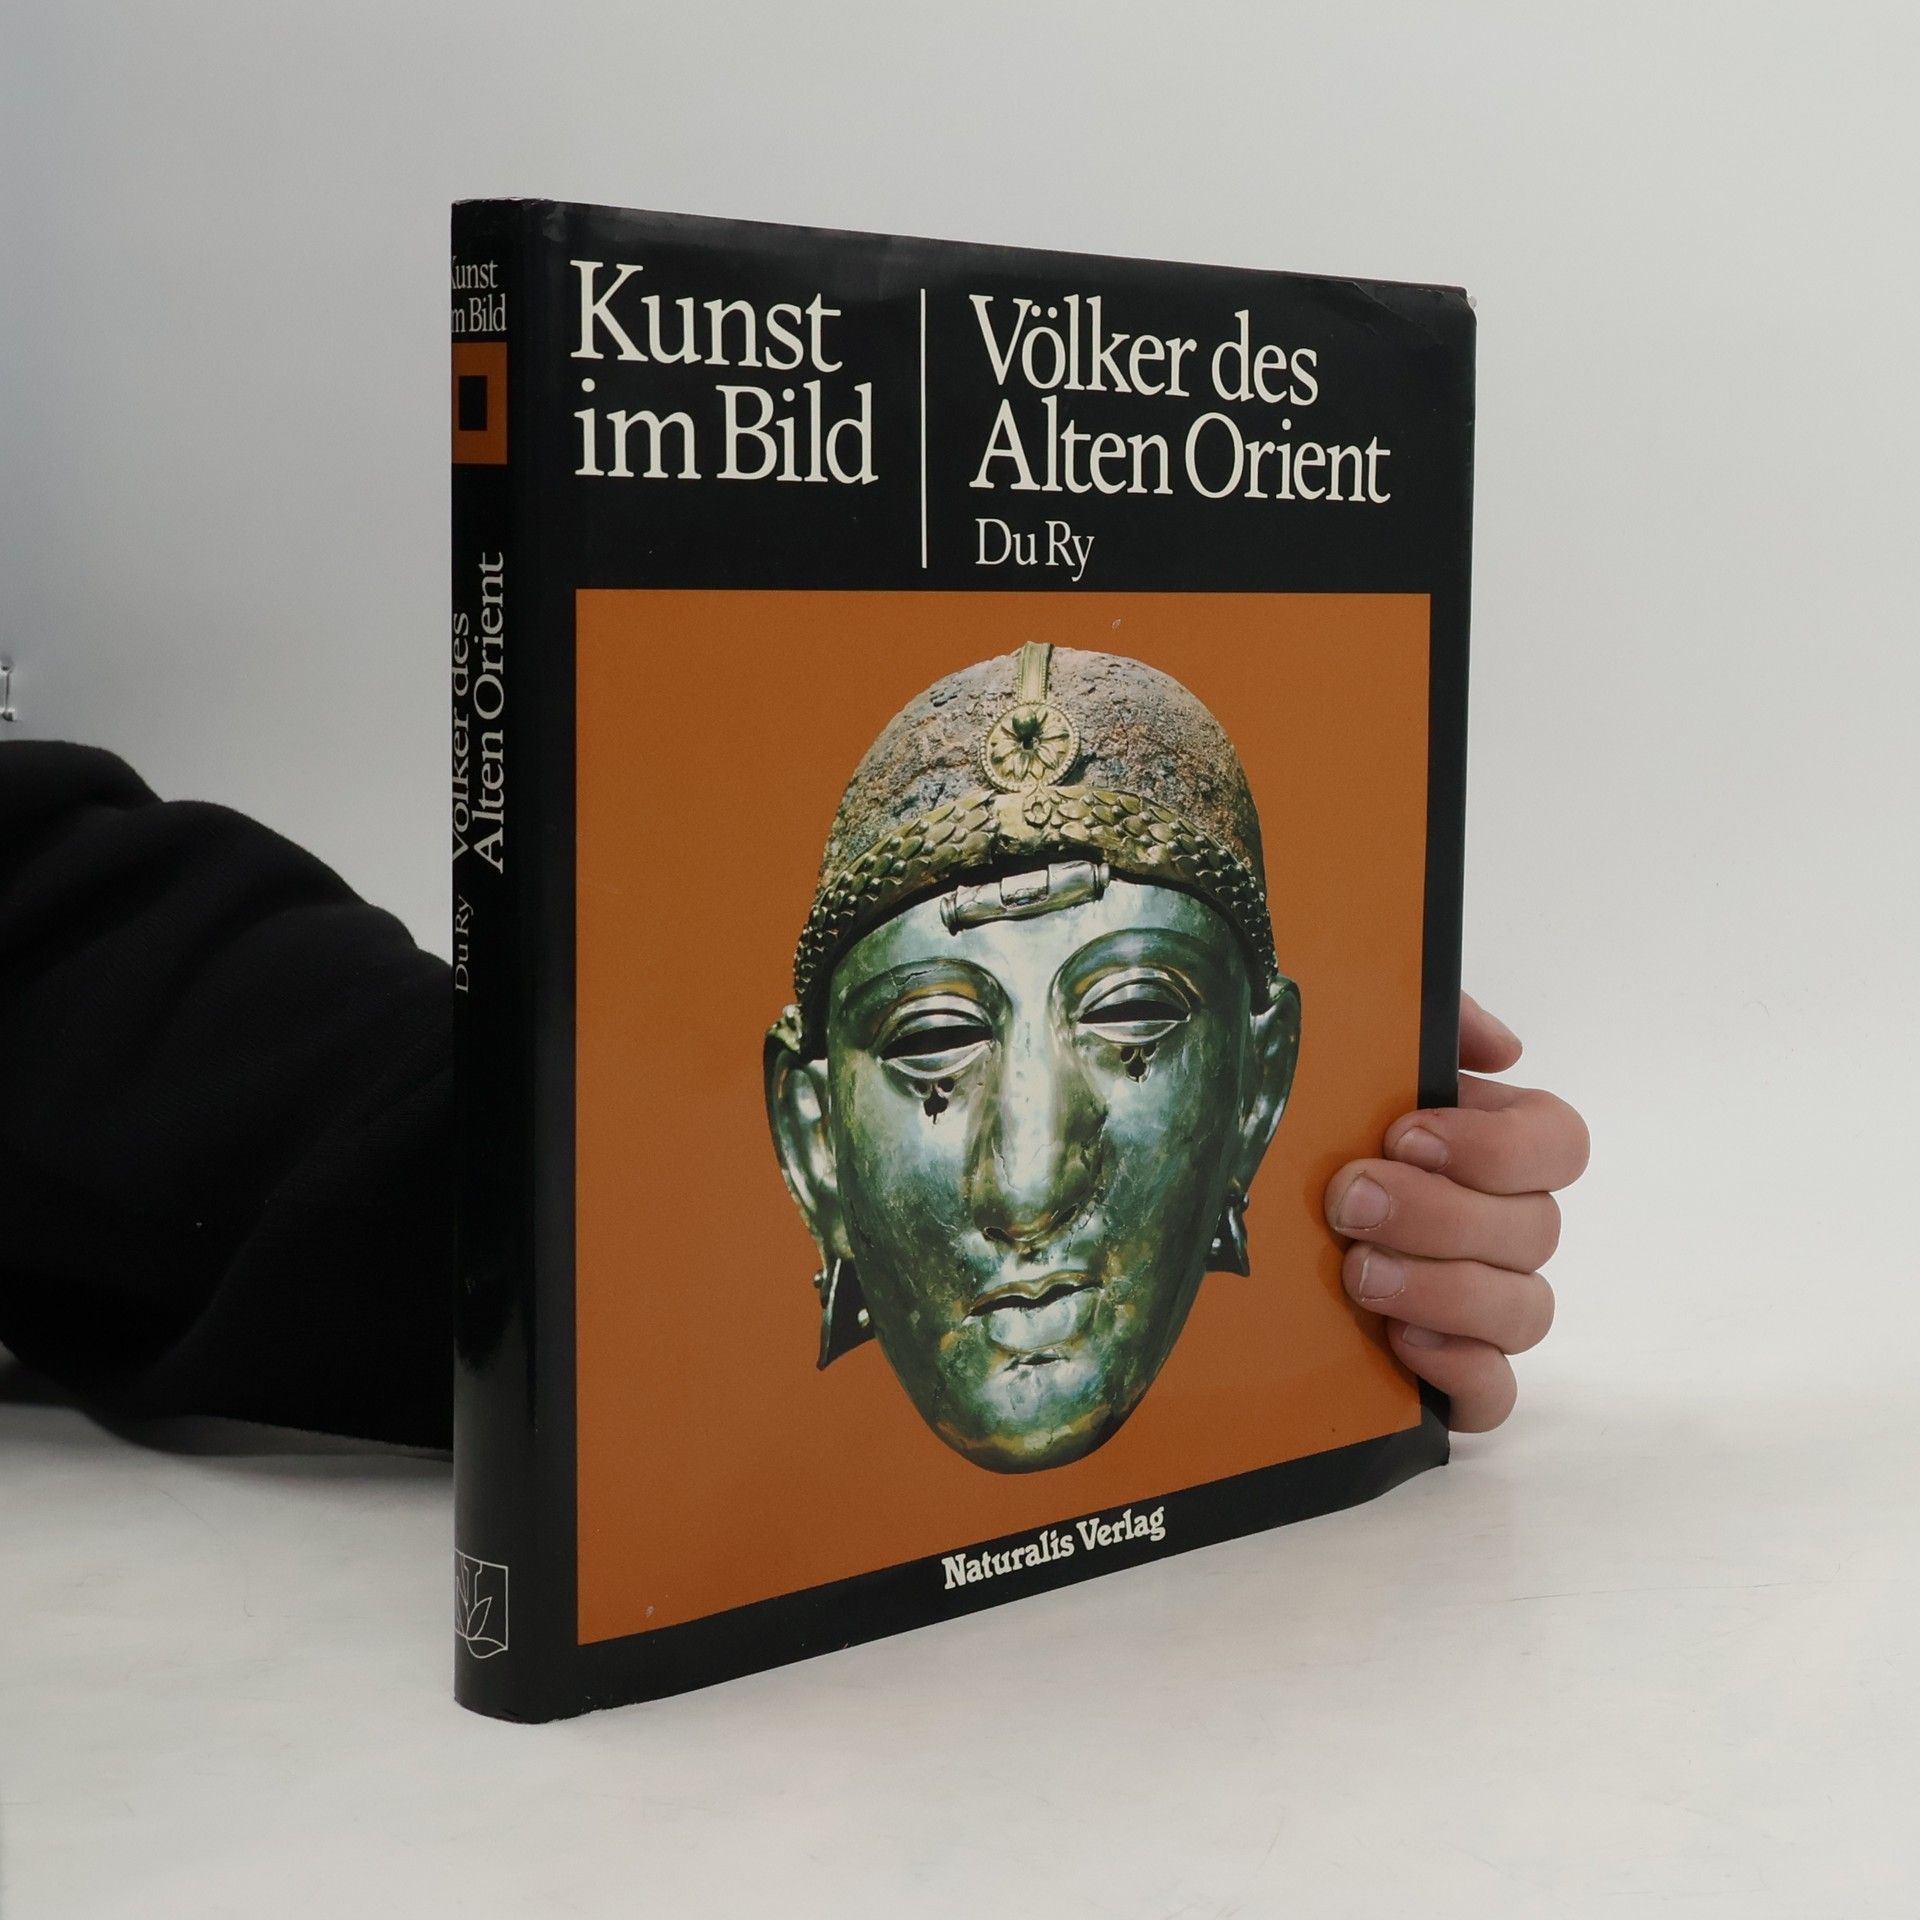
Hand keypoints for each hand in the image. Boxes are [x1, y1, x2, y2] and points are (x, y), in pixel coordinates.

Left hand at [1323, 993, 1588, 1430]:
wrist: (1216, 1209)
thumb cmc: (1299, 1126)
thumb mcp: (1347, 1046)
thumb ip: (1426, 1018)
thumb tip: (1504, 1048)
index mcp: (1486, 1144)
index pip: (1560, 1143)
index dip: (1498, 1146)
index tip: (1405, 1135)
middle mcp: (1499, 1226)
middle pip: (1536, 1229)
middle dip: (1439, 1214)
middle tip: (1348, 1201)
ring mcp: (1479, 1307)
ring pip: (1526, 1310)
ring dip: (1445, 1288)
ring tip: (1359, 1273)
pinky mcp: (1448, 1376)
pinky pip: (1495, 1394)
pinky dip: (1461, 1370)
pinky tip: (1401, 1339)